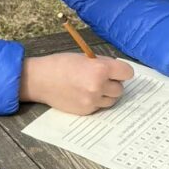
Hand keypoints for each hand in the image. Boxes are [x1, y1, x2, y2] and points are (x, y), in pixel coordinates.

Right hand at [19, 52, 133, 115]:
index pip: (127, 73)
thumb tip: (117, 71)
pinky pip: (99, 107)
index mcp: (100, 69)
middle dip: (113, 83)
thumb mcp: (84, 57)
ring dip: (106, 94)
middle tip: (101, 79)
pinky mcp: (86, 111)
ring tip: (92, 87)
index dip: (122, 71)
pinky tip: (82, 93)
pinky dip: (95, 101)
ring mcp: (92, 101)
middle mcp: (98, 86)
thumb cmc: (60, 64)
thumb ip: (102, 64)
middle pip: (120, 89)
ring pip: (112, 100)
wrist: (40, 80)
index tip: (117, 71)